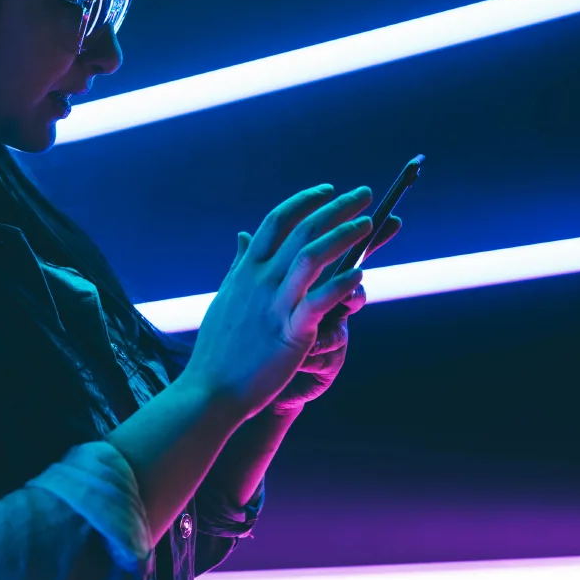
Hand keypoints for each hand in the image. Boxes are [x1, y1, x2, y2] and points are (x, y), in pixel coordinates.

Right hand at [182, 185, 377, 422]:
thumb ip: (239, 264)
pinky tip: (359, 276)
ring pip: (311, 257)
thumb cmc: (219, 347)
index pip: (276, 221)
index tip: (328, 189)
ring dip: (343, 236)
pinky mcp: (290, 333)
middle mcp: (260, 280)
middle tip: (364, 195)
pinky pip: (318, 301)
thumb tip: (242, 236)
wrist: (211, 389)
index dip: (305, 201)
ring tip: (368, 224)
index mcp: (246, 270)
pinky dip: (340, 285)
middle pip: (302, 231)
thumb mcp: (226, 296)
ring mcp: (275, 305)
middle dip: (336, 209)